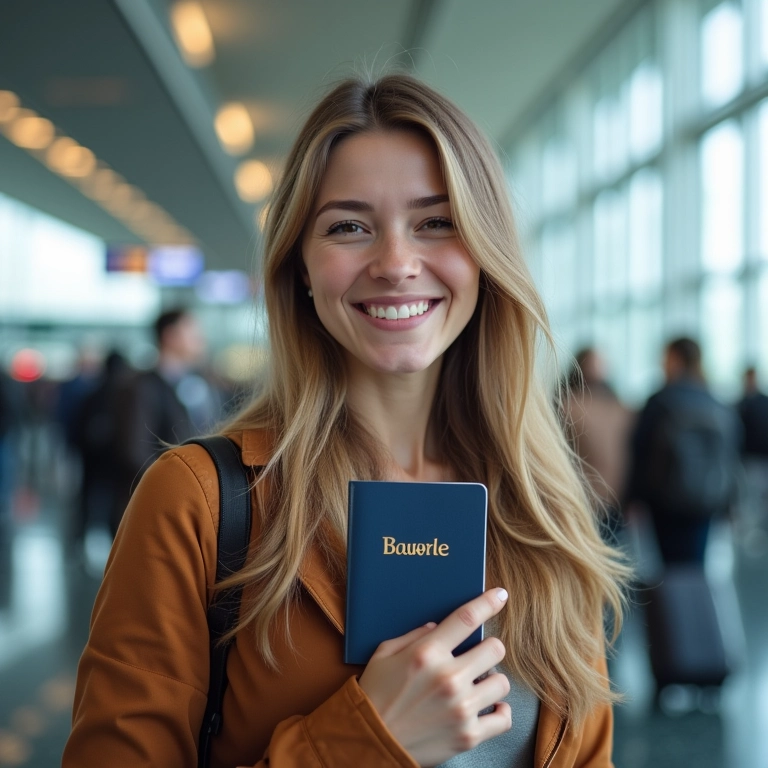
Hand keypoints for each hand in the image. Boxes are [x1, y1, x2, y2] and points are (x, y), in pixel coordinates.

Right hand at [358, 588, 511, 766]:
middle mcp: (448, 678)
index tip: (501, 595)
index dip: (488, 603)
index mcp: (427, 653)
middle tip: (478, 656)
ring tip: (478, 683)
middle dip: (488, 649)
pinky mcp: (468, 735)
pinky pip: (504, 718)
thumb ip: (414, 635)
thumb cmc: (375, 694)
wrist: (371, 743)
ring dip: (491, 680)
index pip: (466, 619)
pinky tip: (491, 705)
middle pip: (494, 649)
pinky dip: (500, 711)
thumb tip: (439, 626)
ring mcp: (461, 708)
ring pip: (502, 682)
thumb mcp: (384, 654)